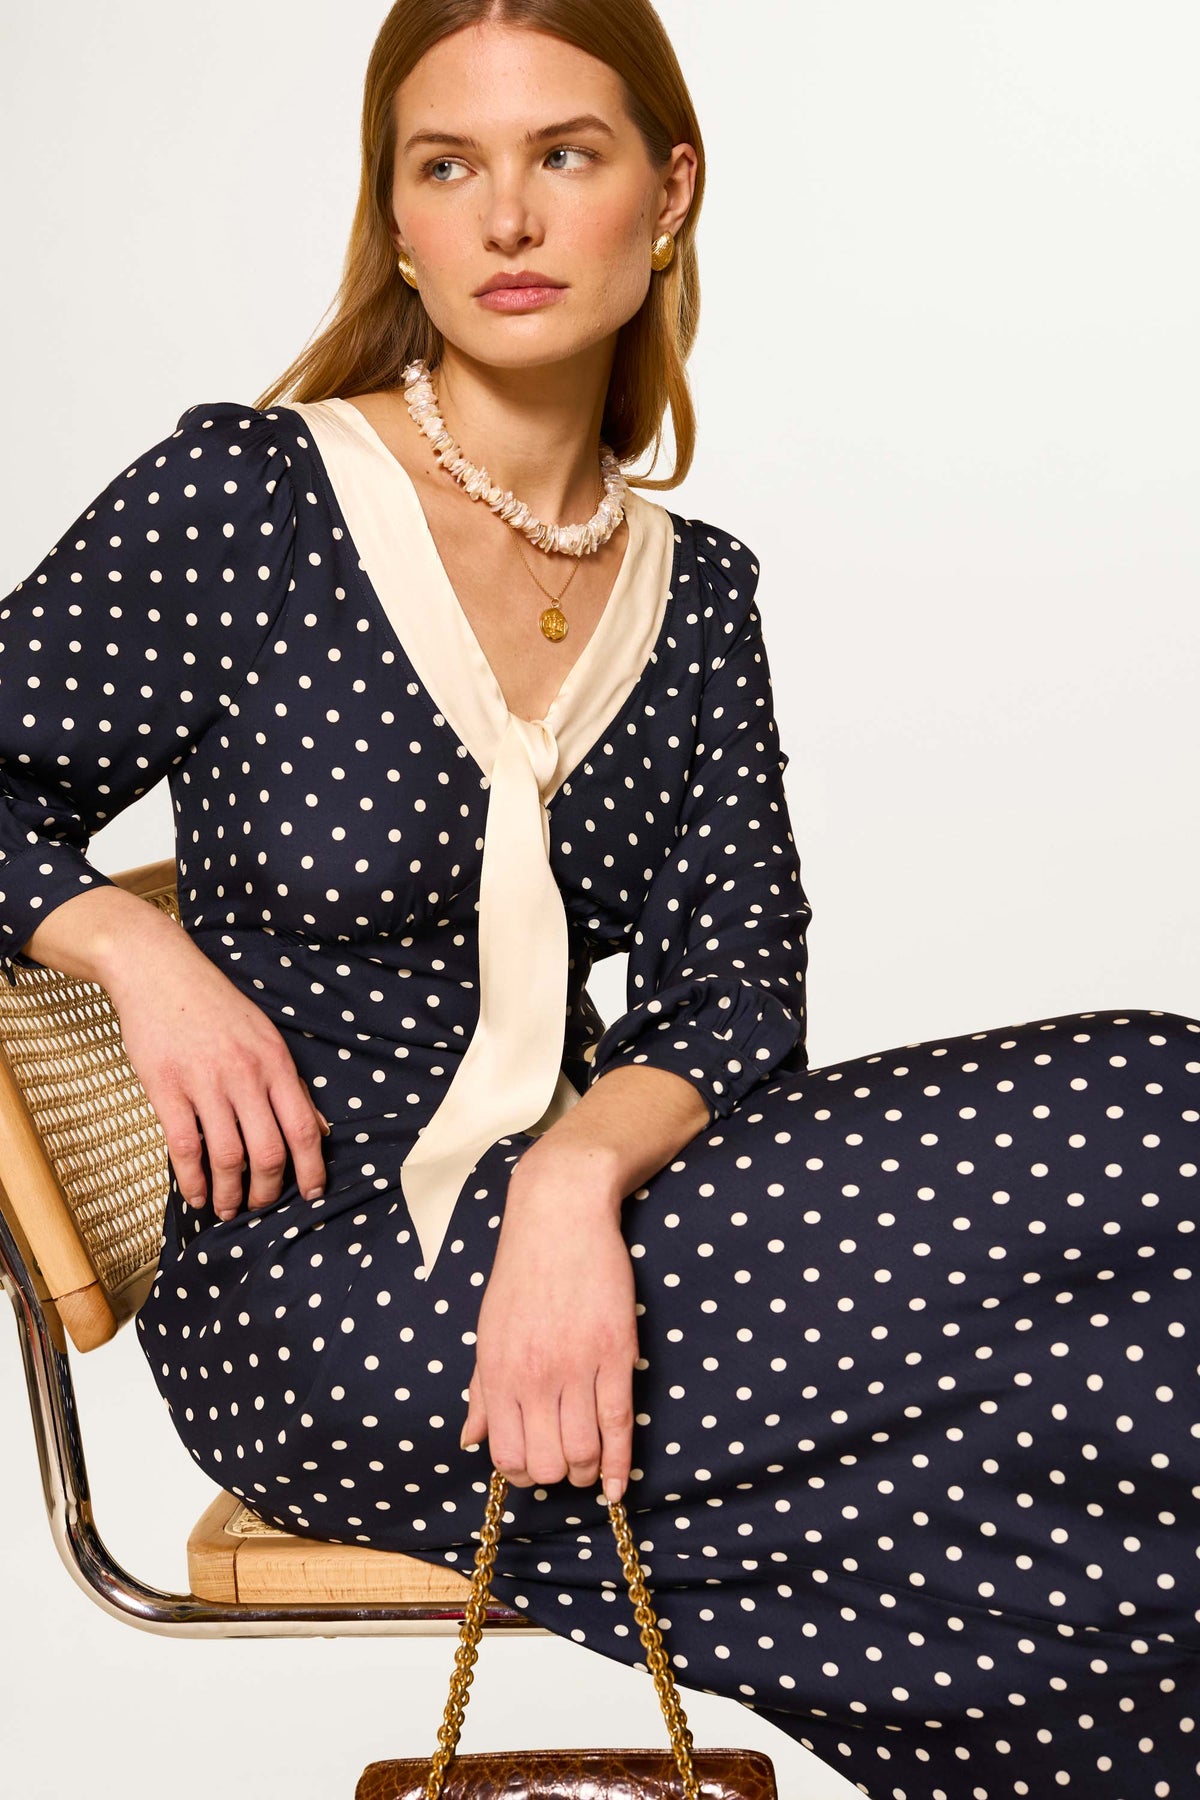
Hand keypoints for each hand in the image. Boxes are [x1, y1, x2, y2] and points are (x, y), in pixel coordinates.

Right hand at [103, 916, 330, 1220]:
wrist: (160, 972)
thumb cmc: (216, 1005)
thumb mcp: (265, 1036)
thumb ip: (289, 1082)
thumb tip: (318, 1127)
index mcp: (275, 1062)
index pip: (304, 1127)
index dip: (312, 1168)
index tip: (313, 1194)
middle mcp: (245, 1076)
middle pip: (269, 1150)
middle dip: (269, 1191)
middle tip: (262, 1206)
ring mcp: (205, 1083)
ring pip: (228, 1157)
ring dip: (230, 1193)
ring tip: (229, 1210)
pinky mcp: (167, 1089)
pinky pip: (185, 1147)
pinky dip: (194, 1180)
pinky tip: (197, 1195)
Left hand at [460, 1147, 637, 1503]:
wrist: (560, 1215)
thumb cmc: (522, 1272)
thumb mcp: (489, 1331)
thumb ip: (481, 1390)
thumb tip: (469, 1440)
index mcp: (498, 1372)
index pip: (505, 1455)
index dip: (522, 1472)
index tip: (534, 1466)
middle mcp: (533, 1376)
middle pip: (546, 1463)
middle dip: (556, 1475)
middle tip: (564, 1464)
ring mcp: (577, 1367)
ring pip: (583, 1452)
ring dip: (586, 1472)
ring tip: (589, 1467)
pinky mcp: (615, 1353)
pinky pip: (618, 1424)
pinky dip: (619, 1464)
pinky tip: (616, 1486)